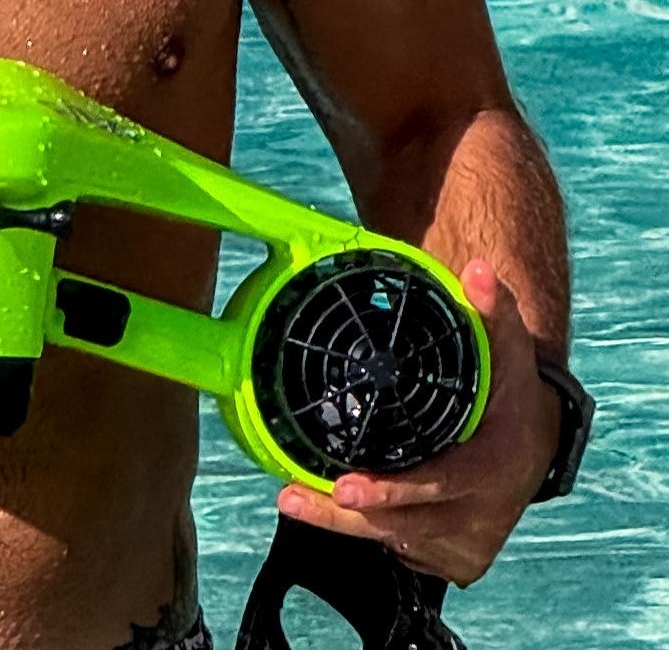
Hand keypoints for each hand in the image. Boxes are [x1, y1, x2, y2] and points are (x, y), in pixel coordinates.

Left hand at [275, 258, 556, 585]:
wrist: (532, 438)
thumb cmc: (506, 391)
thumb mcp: (505, 350)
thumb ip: (491, 308)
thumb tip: (475, 270)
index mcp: (494, 467)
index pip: (438, 488)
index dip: (391, 492)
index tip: (345, 486)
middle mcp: (483, 511)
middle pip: (406, 524)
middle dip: (346, 514)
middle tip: (294, 495)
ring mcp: (468, 538)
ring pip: (395, 540)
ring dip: (341, 524)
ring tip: (293, 498)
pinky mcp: (453, 555)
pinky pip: (400, 550)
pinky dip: (366, 533)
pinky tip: (330, 513)